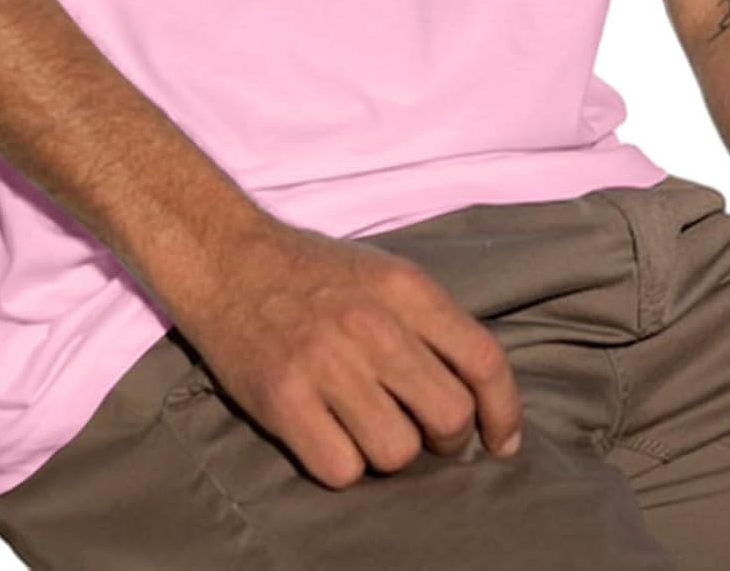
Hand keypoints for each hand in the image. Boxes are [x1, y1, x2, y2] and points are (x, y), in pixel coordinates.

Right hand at [171, 215, 523, 489]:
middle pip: (449, 416)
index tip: (500, 441)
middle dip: (445, 438)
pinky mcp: (283, 400)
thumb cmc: (312, 273)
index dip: (504, 411)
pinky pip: (341, 470)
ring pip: (397, 452)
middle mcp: (372, 325)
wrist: (226, 258)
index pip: (483, 361)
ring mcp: (326, 364)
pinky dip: (341, 464)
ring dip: (388, 452)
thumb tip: (479, 395)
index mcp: (405, 289)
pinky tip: (328, 435)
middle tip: (421, 430)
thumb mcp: (385, 274)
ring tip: (366, 427)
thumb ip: (431, 324)